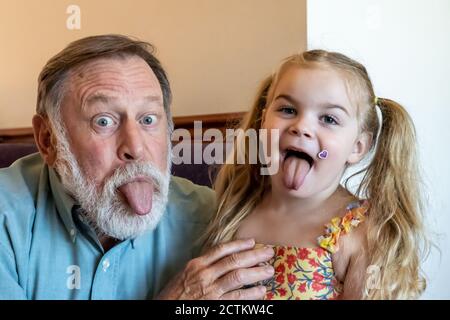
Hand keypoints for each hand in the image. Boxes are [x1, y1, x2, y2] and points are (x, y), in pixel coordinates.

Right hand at [157, 238, 274, 299]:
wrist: (164, 310)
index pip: (221, 249)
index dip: (239, 244)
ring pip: (238, 277)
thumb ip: (202, 266)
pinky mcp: (215, 306)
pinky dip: (251, 295)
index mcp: (196, 264)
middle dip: (254, 256)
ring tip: (269, 271)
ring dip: (256, 273)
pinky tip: (261, 292)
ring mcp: (210, 291)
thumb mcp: (184, 274)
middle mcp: (204, 275)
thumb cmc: (173, 295)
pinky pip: (237, 299)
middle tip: (269, 252)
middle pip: (234, 261)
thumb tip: (222, 259)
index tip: (252, 242)